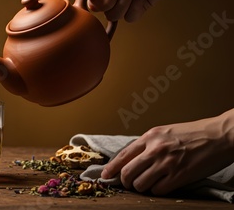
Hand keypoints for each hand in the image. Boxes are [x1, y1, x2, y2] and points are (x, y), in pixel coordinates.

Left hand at [101, 109, 233, 194]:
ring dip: (142, 188)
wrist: (219, 136)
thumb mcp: (165, 132)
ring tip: (148, 184)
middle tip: (130, 184)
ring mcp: (167, 163)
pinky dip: (158, 191)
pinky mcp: (179, 176)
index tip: (105, 175)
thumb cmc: (193, 134)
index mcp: (150, 137)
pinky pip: (158, 190)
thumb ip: (148, 144)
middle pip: (127, 173)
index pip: (123, 155)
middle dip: (126, 182)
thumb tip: (132, 159)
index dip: (111, 168)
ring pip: (140, 184)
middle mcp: (155, 150)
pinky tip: (163, 185)